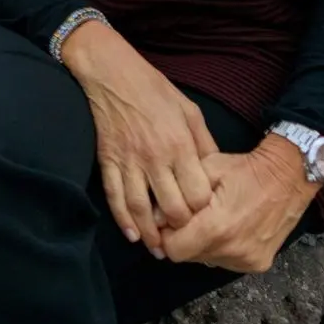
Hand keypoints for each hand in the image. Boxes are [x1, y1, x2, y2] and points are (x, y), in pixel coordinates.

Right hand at [60, 21, 216, 257]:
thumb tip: (214, 171)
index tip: (207, 220)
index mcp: (179, 145)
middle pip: (172, 208)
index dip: (204, 213)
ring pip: (141, 209)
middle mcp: (155, 158)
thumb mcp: (189, 110)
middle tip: (186, 239)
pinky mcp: (108, 160)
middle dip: (181, 228)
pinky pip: (115, 196)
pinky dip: (123, 219)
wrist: (111, 73)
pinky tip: (132, 235)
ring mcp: (129, 161)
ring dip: (151, 235)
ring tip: (160, 250)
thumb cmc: (154, 89)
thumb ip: (203, 143)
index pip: (197, 194)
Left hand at [160, 138, 318, 271]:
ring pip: (207, 260)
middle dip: (182, 238)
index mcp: (216, 228)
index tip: (167, 219)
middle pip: (189, 256)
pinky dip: (220, 248)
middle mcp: (232, 251)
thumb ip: (177, 194)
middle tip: (188, 217)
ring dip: (201, 244)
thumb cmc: (244, 169)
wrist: (288, 176)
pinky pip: (227, 261)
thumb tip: (154, 216)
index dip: (165, 235)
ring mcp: (247, 260)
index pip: (173, 250)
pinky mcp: (259, 264)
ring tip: (209, 220)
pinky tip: (226, 228)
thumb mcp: (206, 170)